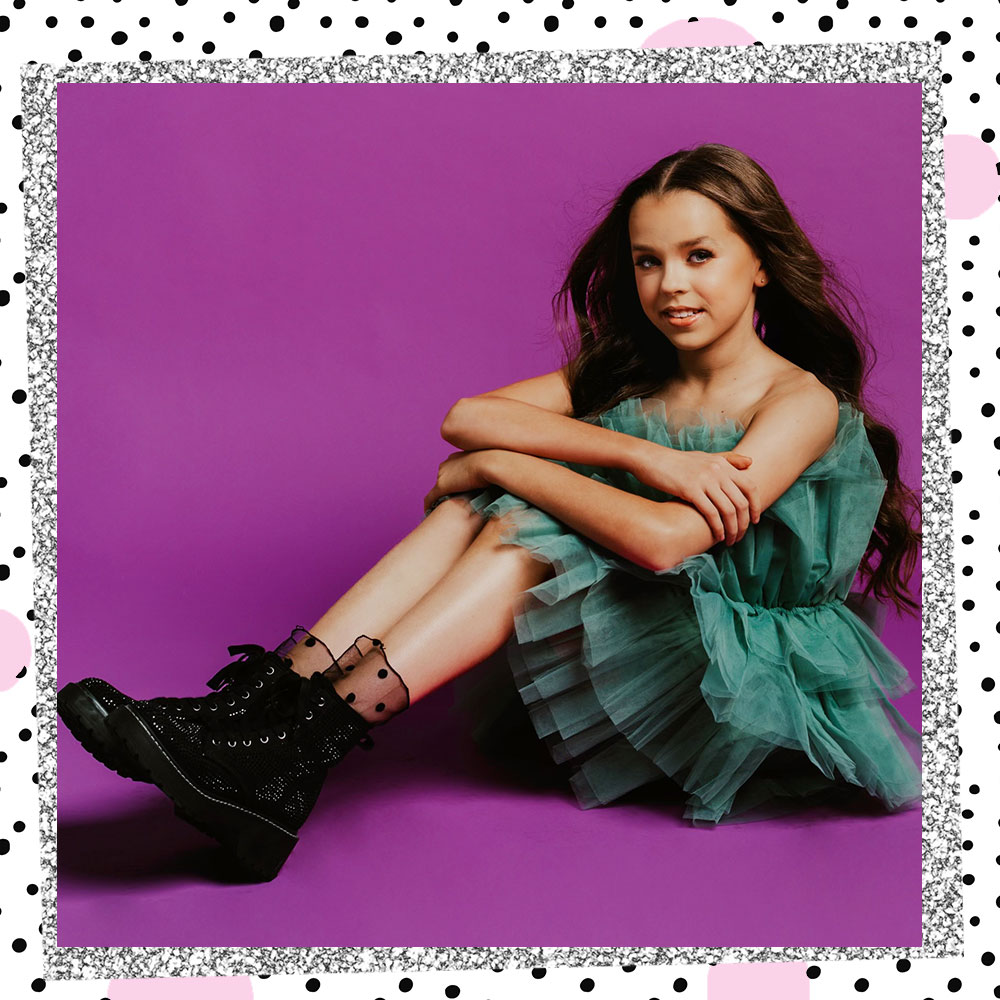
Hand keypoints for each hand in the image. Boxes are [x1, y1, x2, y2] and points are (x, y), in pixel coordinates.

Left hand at [423, 450, 493, 515]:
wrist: (491, 463)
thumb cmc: (496, 464)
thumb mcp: (491, 466)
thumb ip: (486, 473)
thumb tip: (494, 483)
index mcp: (456, 457)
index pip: (452, 471)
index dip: (455, 481)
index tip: (459, 490)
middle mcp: (446, 463)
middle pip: (443, 479)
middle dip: (447, 489)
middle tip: (452, 502)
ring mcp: (442, 475)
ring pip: (437, 489)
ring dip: (440, 498)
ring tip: (443, 509)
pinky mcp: (441, 486)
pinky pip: (431, 498)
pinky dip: (430, 505)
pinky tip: (430, 512)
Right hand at [634, 444, 761, 545]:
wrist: (651, 459)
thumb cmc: (677, 461)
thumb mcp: (705, 457)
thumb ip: (728, 459)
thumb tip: (751, 462)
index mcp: (722, 464)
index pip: (750, 487)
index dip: (756, 506)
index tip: (755, 520)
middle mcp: (717, 471)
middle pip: (741, 502)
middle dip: (744, 523)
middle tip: (740, 536)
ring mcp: (705, 480)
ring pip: (728, 510)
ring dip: (732, 530)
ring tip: (730, 540)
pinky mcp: (691, 490)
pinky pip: (711, 513)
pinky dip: (718, 528)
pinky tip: (717, 536)